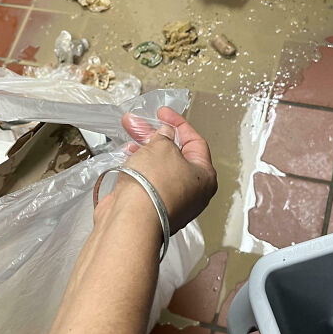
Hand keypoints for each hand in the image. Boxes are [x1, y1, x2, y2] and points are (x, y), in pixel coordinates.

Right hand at [109, 107, 216, 233]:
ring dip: (144, 150)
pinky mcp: (151, 207)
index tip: (164, 114)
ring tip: (129, 137)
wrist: (132, 219)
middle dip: (155, 136)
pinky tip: (128, 158)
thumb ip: (165, 137)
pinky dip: (138, 168)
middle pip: (175, 154)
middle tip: (141, 123)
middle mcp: (191, 191)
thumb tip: (166, 136)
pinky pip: (147, 182)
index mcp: (204, 176)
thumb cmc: (154, 187)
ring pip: (159, 168)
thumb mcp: (162, 147)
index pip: (195, 142)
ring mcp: (171, 201)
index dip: (178, 123)